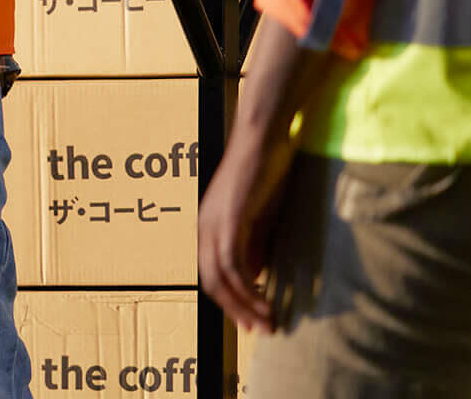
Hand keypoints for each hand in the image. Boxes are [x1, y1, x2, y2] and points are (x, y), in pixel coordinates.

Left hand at [199, 129, 297, 332]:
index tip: (248, 323)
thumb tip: (255, 274)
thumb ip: (253, 243)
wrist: (264, 139)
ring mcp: (213, 222)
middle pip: (210, 282)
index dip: (228, 302)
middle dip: (235, 310)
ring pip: (220, 277)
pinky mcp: (228, 218)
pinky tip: (264, 299)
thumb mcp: (258, 217)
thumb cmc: (264, 173)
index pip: (211, 274)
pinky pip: (232, 262)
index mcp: (208, 227)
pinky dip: (247, 285)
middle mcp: (203, 227)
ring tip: (267, 323)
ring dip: (244, 304)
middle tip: (259, 330)